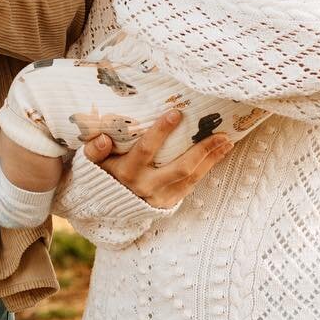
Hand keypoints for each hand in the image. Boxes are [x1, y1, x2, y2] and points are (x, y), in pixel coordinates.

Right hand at [80, 110, 231, 207]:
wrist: (105, 206)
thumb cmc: (102, 174)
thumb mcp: (92, 163)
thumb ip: (94, 150)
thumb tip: (103, 138)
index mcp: (127, 172)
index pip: (146, 149)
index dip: (160, 132)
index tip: (176, 113)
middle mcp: (145, 187)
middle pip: (179, 168)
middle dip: (201, 150)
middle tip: (221, 133)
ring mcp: (159, 198)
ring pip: (190, 178)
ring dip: (210, 160)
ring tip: (227, 142)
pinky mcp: (168, 204)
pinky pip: (191, 186)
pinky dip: (206, 170)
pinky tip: (218, 156)